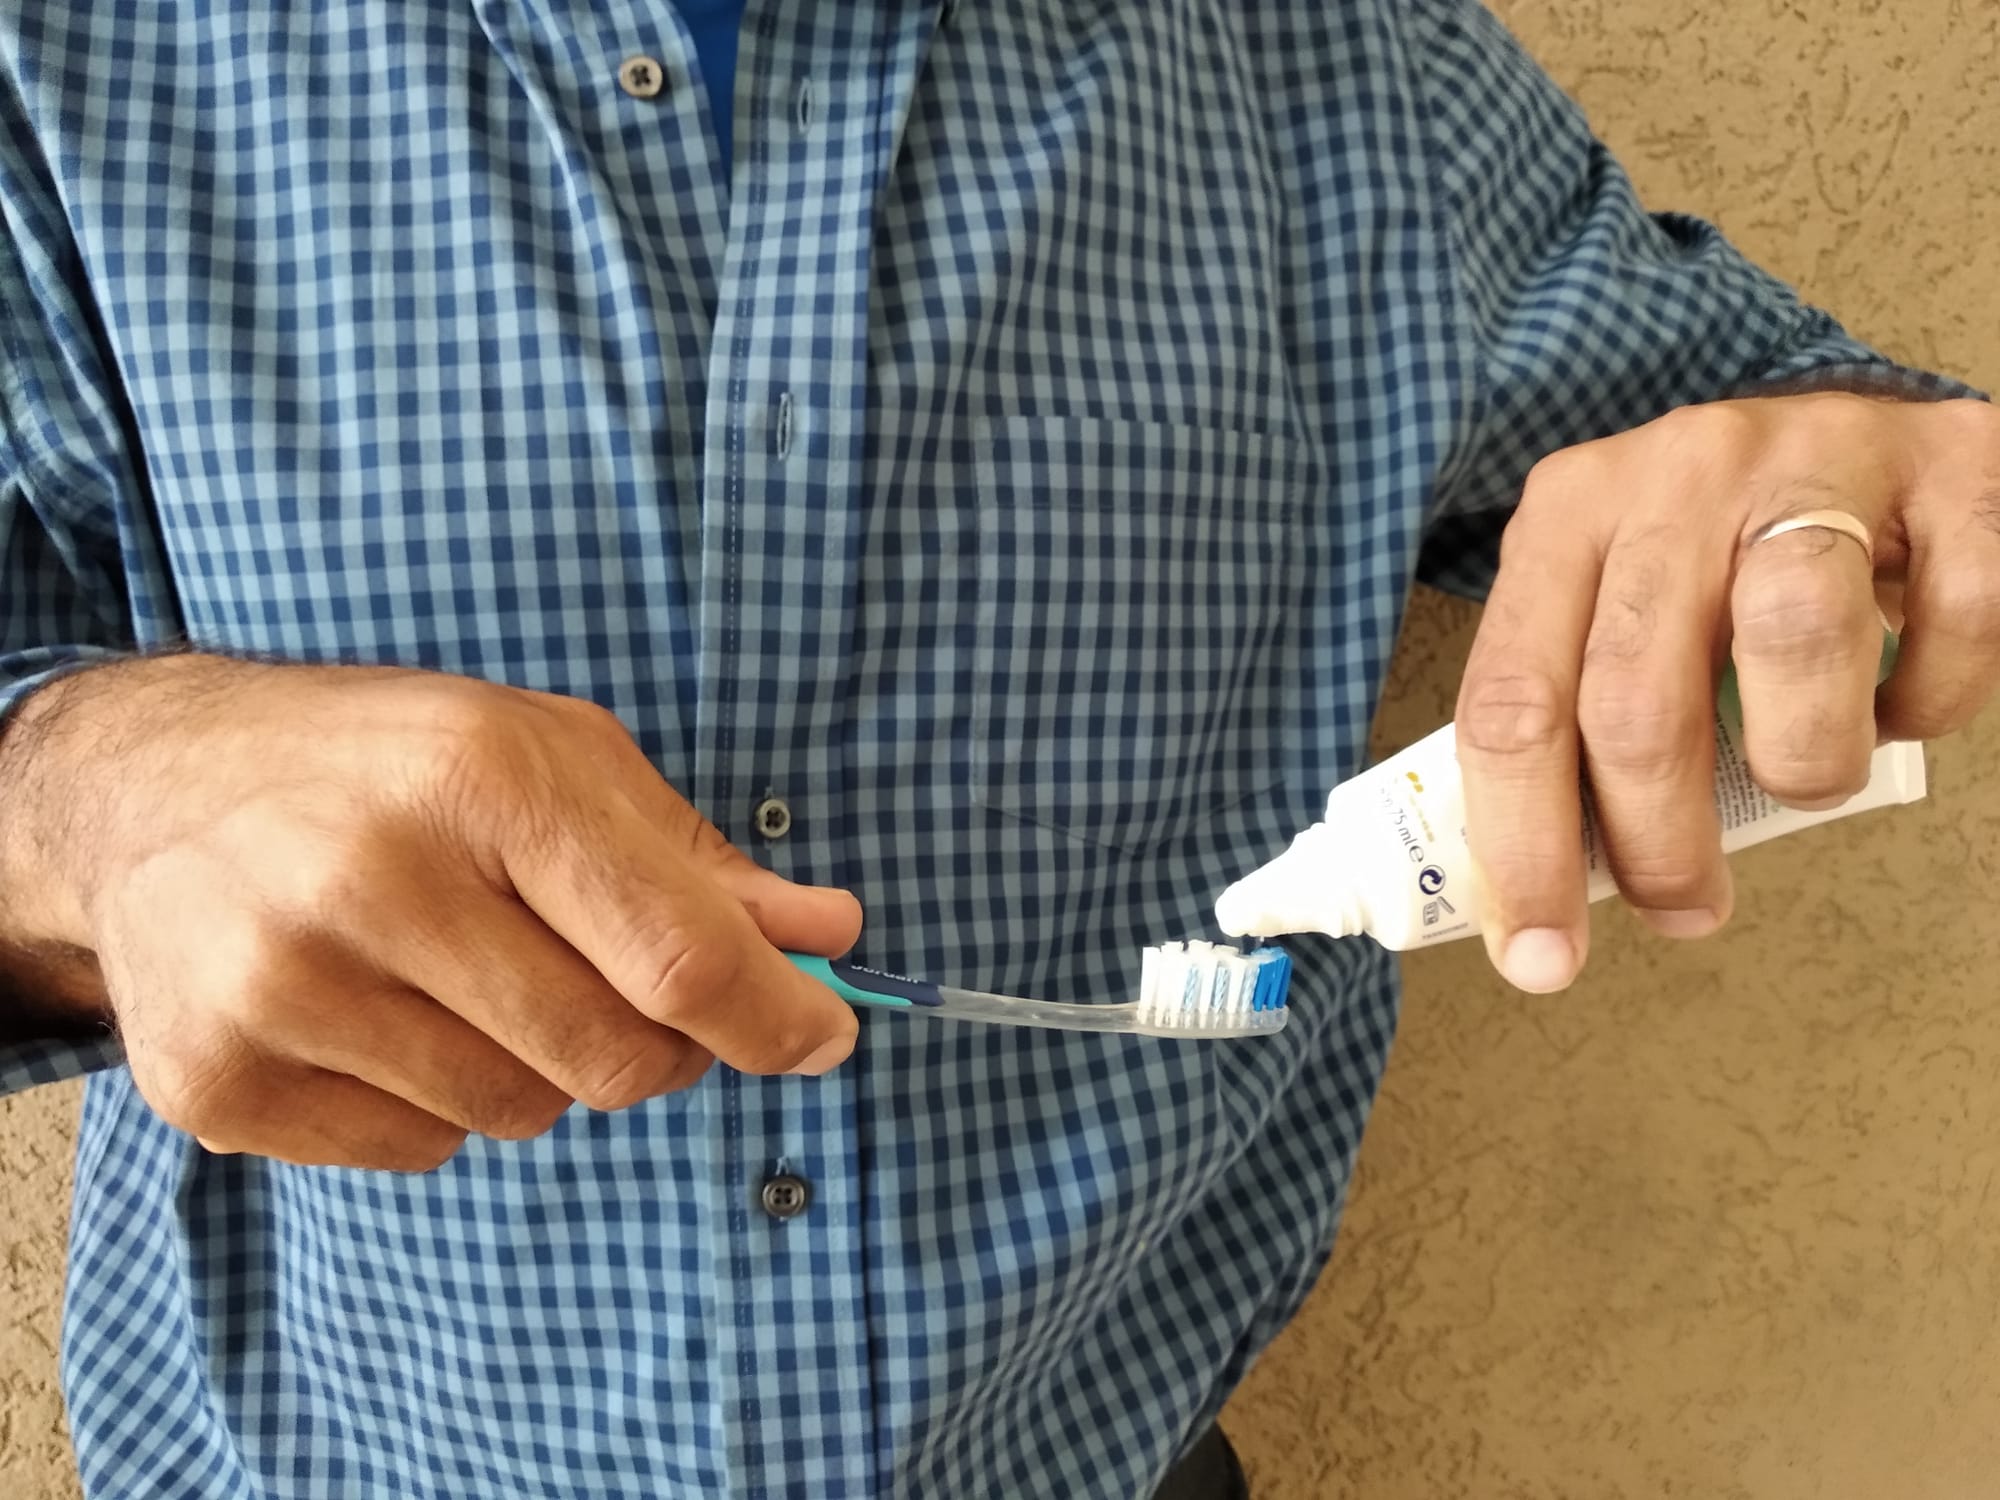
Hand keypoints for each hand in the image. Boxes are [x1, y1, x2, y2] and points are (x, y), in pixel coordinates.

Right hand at [0, 656, 861, 1168]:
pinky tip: (387, 1013)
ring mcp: (280, 990)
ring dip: (540, 1065)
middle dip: (659, 1042)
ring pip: (520, 1114)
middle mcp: (373, 882)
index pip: (676, 954)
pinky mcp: (217, 1081)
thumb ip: (694, 860)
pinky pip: (419, 1152)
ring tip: (472, 974)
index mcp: (478, 778)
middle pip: (613, 1057)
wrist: (150, 787)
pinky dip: (438, 1102)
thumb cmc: (386, 762)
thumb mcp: (551, 754)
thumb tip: (829, 935)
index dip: (777, 1014)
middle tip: (626, 987)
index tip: (826, 1033)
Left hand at [1456, 393, 1999, 992]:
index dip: (1522, 849)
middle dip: (1659, 845)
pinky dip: (1928, 703)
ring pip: (1794, 648)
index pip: (1512, 703)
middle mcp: (1678, 469)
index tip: (1543, 958)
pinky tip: (1899, 701)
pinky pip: (1950, 623)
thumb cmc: (1721, 557)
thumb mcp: (1615, 609)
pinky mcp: (1951, 466)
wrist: (1865, 431)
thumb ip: (1574, 719)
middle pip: (1638, 701)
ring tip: (1807, 778)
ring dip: (1804, 764)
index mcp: (1568, 512)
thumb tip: (1541, 904)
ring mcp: (1816, 456)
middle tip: (1685, 906)